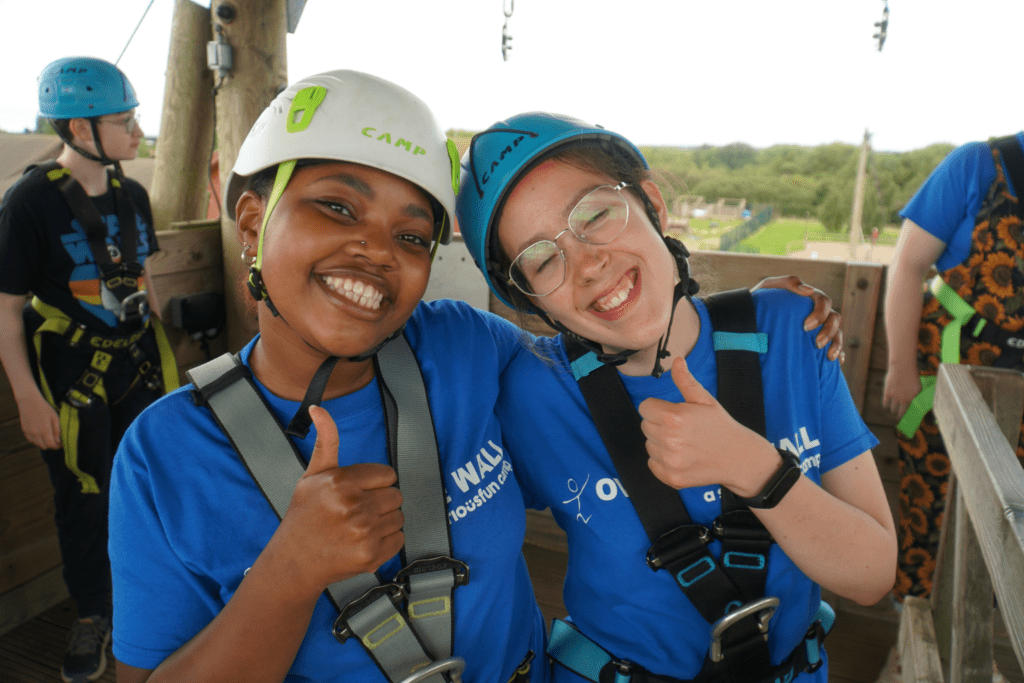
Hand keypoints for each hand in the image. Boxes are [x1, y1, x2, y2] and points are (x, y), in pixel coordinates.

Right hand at [17, 390, 60, 449]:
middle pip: (44, 447)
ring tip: (49, 436)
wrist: (29, 401)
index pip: (51, 445)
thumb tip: (59, 441)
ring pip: (37, 444)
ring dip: (43, 443)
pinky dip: (36, 440)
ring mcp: (28, 432)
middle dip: (51, 445)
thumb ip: (57, 431)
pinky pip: (31, 440)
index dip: (57, 446)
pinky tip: (40, 433)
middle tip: (56, 440)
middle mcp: (35, 434)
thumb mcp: (55, 418)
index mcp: (44, 430)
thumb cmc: (44, 408)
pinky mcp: (24, 430)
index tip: (61, 444)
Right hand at [277, 405, 404, 592]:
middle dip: (380, 502)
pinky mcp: (370, 555)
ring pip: (399, 518)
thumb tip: (319, 409)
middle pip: (396, 496)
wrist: (294, 561)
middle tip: (357, 512)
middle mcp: (353, 506)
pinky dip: (386, 542)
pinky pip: (399, 540)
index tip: (358, 493)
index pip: (388, 475)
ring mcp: (363, 532)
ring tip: (358, 527)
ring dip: (384, 522)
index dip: (374, 484)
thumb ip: (326, 441)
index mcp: (341, 481)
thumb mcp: (313, 475)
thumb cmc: (304, 515)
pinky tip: (363, 542)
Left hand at [639, 357, 778, 495]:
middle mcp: (669, 440)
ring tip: (685, 442)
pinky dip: (663, 461)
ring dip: (661, 443)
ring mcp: (670, 461)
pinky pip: (652, 464)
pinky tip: (682, 456)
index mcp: (674, 417)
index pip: (645, 407)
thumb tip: (677, 360)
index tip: (674, 412)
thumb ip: (685, 380)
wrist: (738, 457)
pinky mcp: (671, 478)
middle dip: (660, 424)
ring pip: (649, 445)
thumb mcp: (704, 400)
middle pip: (645, 425)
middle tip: (682, 428)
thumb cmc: (720, 426)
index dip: (658, 407)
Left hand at [752, 275, 843, 362]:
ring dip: (836, 344)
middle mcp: (818, 312)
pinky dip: (839, 354)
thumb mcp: (769, 287)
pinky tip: (836, 361)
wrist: (750, 320)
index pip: (824, 302)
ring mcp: (820, 327)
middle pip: (834, 318)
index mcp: (809, 298)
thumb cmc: (761, 300)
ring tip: (829, 356)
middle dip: (829, 331)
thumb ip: (788, 282)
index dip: (820, 314)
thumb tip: (808, 290)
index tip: (805, 327)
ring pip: (838, 333)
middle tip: (817, 344)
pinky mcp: (817, 341)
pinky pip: (834, 347)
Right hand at [883, 365, 921, 417]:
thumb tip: (914, 402)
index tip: (907, 416)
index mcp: (913, 398)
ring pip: (892, 409)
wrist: (902, 367)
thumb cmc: (911, 375)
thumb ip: (915, 395)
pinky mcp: (887, 393)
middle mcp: (904, 399)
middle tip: (898, 416)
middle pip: (901, 412)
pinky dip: (886, 406)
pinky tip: (886, 406)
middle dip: (899, 415)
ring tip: (892, 411)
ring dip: (892, 411)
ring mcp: (895, 397)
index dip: (908, 414)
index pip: (910, 410)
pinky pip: (885, 403)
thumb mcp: (917, 386)